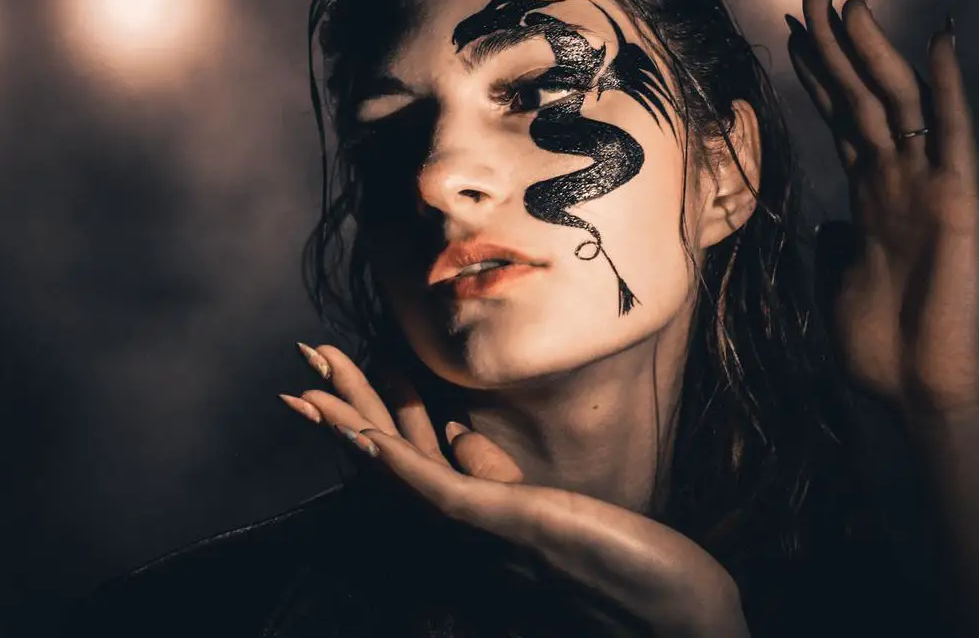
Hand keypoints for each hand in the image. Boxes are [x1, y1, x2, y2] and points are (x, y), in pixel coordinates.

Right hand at [280, 343, 748, 637]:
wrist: (677, 624)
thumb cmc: (623, 568)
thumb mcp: (545, 510)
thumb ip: (494, 479)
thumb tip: (457, 433)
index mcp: (472, 527)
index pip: (407, 461)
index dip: (368, 414)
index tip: (341, 372)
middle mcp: (462, 536)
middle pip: (389, 463)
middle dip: (345, 411)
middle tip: (302, 366)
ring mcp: (480, 534)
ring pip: (401, 469)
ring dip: (352, 422)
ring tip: (307, 384)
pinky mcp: (505, 527)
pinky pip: (437, 489)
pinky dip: (395, 461)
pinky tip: (363, 433)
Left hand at [786, 0, 978, 415]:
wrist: (924, 392)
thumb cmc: (884, 347)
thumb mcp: (839, 286)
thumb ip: (834, 250)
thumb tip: (825, 227)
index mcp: (868, 196)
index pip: (838, 117)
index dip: (815, 72)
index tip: (788, 28)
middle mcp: (897, 180)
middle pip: (860, 94)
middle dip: (834, 41)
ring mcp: (929, 186)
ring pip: (896, 100)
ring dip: (872, 47)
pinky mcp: (958, 202)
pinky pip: (954, 134)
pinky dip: (947, 87)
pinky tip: (940, 40)